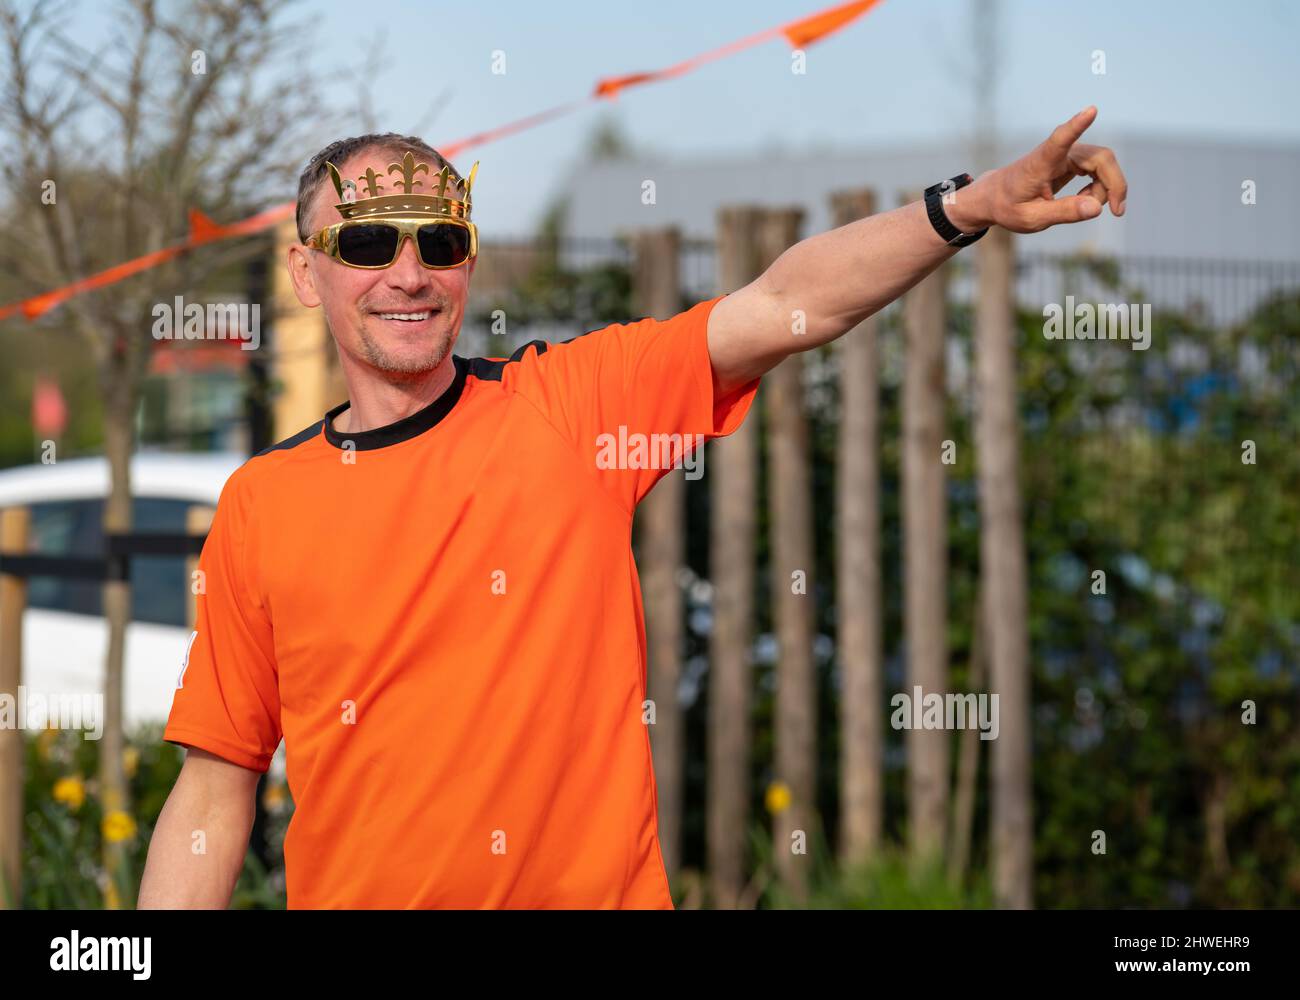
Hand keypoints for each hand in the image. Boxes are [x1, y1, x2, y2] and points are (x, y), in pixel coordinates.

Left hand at [950, 106, 1127, 234]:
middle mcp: (1056, 153)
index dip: (1076, 126)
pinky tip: (1085, 201)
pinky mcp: (1073, 159)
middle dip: (1114, 184)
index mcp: (1039, 164)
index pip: (1059, 140)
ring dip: (1105, 188)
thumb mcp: (1031, 219)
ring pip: (1103, 163)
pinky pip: (1099, 168)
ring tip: (1084, 209)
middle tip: (1116, 211)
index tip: (1091, 111)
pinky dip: (1101, 186)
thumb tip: (1096, 208)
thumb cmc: (1009, 206)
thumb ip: (1063, 213)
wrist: (996, 196)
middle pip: (1100, 158)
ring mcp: (1067, 153)